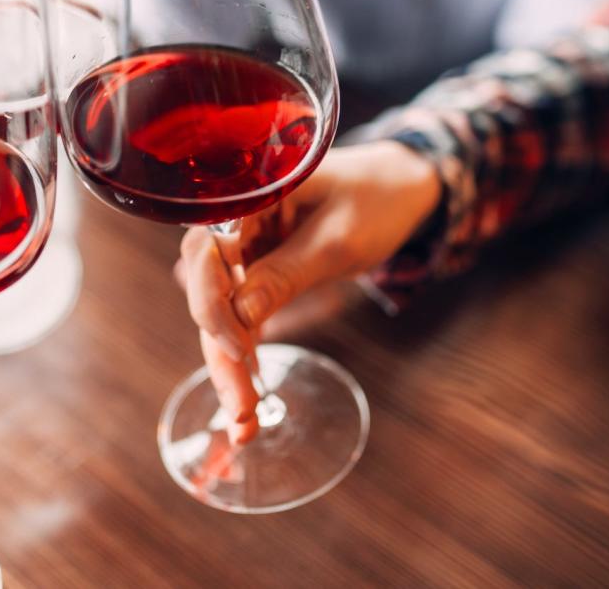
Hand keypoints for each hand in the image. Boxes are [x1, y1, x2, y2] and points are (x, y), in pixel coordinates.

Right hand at [175, 140, 440, 443]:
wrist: (403, 187)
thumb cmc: (375, 199)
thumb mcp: (338, 240)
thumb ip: (286, 273)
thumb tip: (239, 316)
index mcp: (247, 194)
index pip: (206, 249)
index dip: (211, 301)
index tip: (238, 347)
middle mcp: (234, 220)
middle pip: (207, 286)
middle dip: (219, 348)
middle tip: (241, 408)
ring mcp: (244, 248)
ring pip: (220, 309)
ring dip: (227, 362)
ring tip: (244, 420)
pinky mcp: (256, 271)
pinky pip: (238, 312)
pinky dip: (242, 353)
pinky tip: (245, 397)